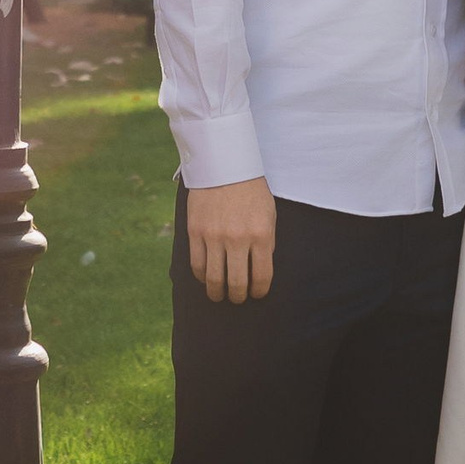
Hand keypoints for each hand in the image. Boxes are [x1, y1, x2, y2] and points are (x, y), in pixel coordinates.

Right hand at [186, 176, 275, 303]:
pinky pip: (197, 264)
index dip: (260, 291)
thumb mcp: (269, 215)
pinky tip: (206, 277)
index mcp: (261, 234)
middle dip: (238, 296)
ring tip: (219, 295)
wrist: (225, 165)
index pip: (262, 277)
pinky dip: (201, 276)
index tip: (257, 294)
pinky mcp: (195, 231)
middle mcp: (237, 238)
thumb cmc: (251, 191)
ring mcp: (214, 236)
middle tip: (237, 298)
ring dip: (217, 292)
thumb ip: (266, 243)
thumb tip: (259, 270)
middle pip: (236, 283)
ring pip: (214, 278)